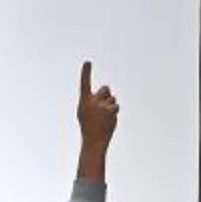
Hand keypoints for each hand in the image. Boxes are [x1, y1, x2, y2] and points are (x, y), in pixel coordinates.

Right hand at [76, 62, 117, 182]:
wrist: (93, 140)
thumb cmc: (88, 125)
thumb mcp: (86, 111)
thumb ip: (94, 99)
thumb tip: (108, 90)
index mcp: (84, 100)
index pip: (85, 83)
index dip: (86, 72)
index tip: (88, 62)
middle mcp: (93, 101)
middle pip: (106, 89)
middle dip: (107, 94)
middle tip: (103, 106)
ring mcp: (102, 106)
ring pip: (112, 99)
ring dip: (110, 106)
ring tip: (104, 117)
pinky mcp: (110, 111)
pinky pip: (115, 107)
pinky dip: (113, 112)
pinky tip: (108, 120)